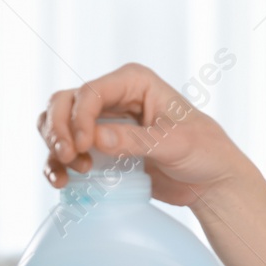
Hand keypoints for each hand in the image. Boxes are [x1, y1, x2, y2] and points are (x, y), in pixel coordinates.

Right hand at [37, 62, 251, 207]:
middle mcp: (114, 97)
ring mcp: (103, 122)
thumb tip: (97, 139)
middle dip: (58, 129)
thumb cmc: (205, 152)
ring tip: (70, 172)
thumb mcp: (175, 145)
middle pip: (63, 103)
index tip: (83, 147)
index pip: (90, 92)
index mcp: (134, 82)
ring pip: (57, 124)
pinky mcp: (99, 148)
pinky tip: (62, 182)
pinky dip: (56, 164)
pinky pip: (65, 150)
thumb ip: (136, 141)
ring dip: (54, 147)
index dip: (78, 118)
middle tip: (69, 157)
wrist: (211, 182)